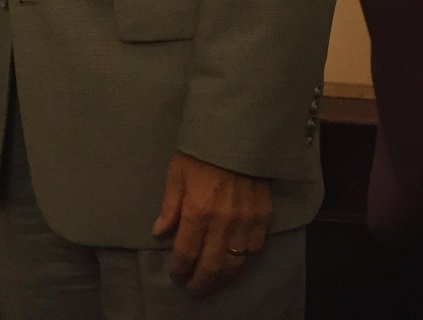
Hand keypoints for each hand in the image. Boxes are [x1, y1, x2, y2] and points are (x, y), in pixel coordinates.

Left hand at [152, 152, 271, 296]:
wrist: (235, 134)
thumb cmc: (200, 153)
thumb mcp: (176, 175)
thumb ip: (169, 207)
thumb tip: (159, 233)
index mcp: (198, 212)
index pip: (187, 253)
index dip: (180, 269)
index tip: (176, 275)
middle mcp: (223, 223)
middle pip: (212, 266)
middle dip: (201, 282)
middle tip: (194, 289)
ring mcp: (246, 222)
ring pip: (235, 263)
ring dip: (223, 278)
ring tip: (213, 283)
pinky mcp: (263, 216)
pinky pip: (255, 248)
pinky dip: (244, 259)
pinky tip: (235, 260)